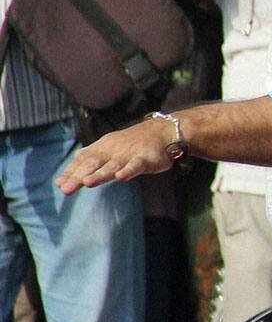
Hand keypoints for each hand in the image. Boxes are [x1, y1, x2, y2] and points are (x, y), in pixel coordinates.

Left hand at [56, 117, 174, 193]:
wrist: (161, 132)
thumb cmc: (131, 143)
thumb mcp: (107, 149)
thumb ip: (88, 161)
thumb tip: (65, 178)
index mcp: (102, 149)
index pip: (83, 161)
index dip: (71, 172)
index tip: (60, 184)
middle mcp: (112, 151)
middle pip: (93, 164)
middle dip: (79, 176)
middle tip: (66, 189)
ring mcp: (128, 154)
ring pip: (112, 166)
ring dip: (100, 174)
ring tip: (88, 182)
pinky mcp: (145, 158)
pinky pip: (136, 165)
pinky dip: (128, 171)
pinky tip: (121, 178)